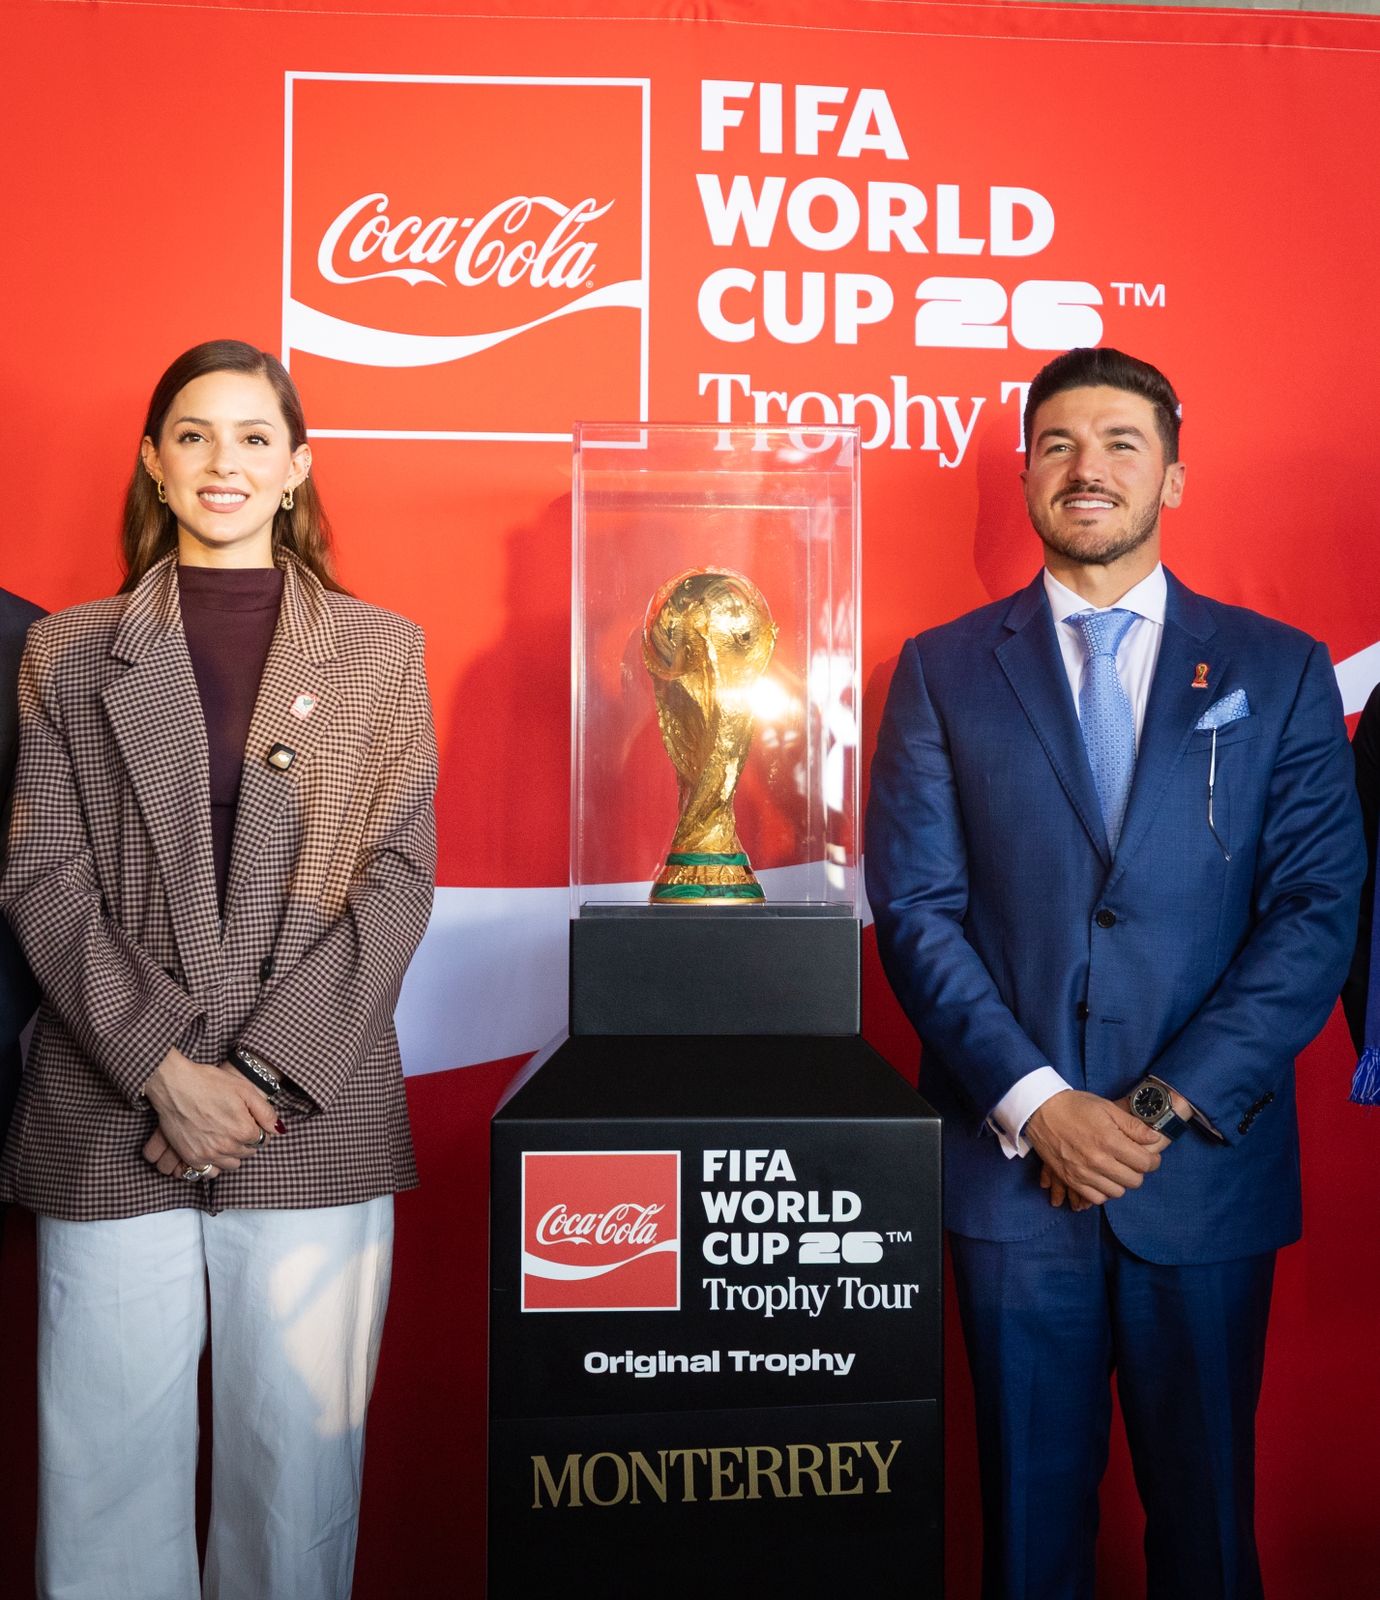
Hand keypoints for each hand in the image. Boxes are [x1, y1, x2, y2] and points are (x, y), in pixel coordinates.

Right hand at [143, 1049, 277, 1174]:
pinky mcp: (191, 1157)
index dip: (259, 1129)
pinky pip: (210, 1172)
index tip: (251, 1121)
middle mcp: (227, 1146)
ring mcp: (208, 1154)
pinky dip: (215, 1164)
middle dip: (247, 1141)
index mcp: (244, 1130)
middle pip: (248, 1153)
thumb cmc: (211, 1083)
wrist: (175, 1085)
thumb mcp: (245, 1090)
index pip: (262, 1140)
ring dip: (233, 1153)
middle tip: (237, 1126)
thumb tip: (278, 1130)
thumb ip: (266, 1112)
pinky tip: (213, 1149)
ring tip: (225, 1136)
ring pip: (232, 1164)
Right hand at [1025, 1088, 1166, 1207]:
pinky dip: (1103, 1191)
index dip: (1153, 1161)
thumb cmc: (1075, 1106)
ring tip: (1117, 1169)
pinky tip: (1102, 1178)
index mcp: (1110, 1141)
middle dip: (1138, 1171)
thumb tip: (1154, 1139)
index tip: (1150, 1157)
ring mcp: (1083, 1173)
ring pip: (1117, 1192)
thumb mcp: (1107, 1108)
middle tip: (1133, 1161)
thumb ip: (1133, 1126)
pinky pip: (1096, 1198)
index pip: (1145, 1164)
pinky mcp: (1070, 1179)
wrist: (1040, 1110)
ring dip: (1121, 1182)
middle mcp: (1098, 1160)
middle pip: (1134, 1181)